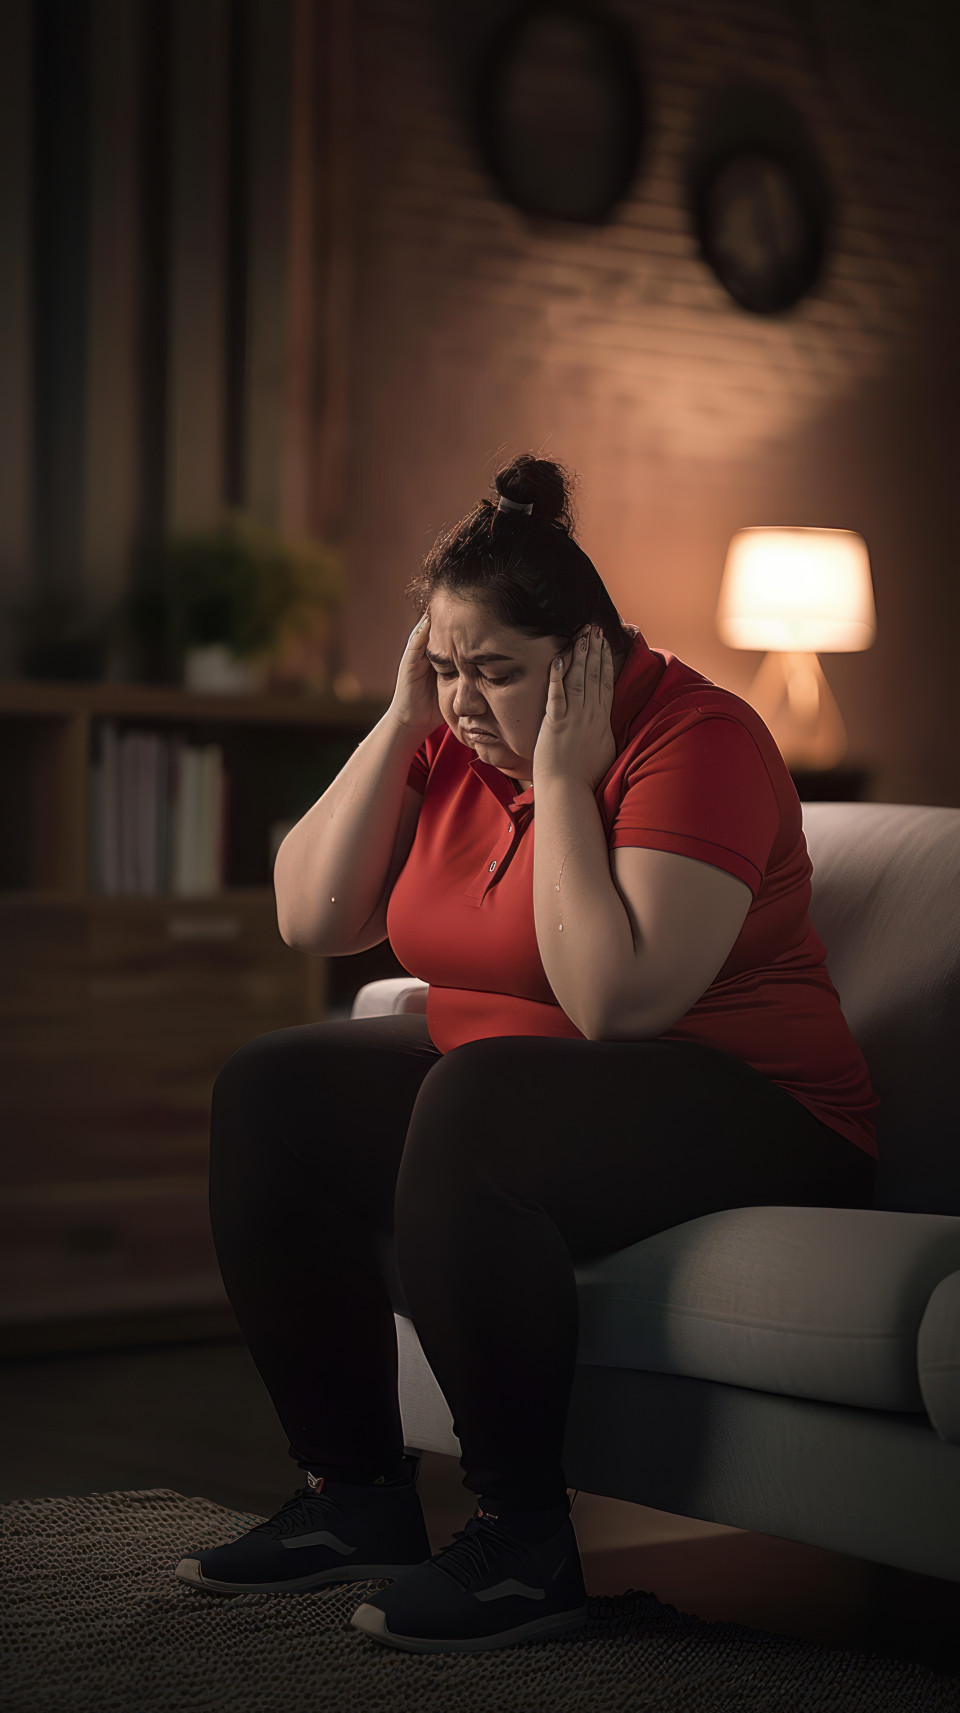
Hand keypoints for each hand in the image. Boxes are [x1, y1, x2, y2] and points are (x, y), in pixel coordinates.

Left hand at [532, 624, 615, 792]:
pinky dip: (558, 677)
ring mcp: (573, 718)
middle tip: (595, 628)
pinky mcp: (556, 724)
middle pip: (594, 676)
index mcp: (601, 721)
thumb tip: (607, 726)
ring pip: (579, 680)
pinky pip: (557, 696)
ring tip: (582, 634)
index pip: (605, 684)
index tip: (605, 643)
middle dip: (595, 650)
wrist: (569, 791)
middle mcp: (590, 715)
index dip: (605, 661)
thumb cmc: (584, 778)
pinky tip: (559, 659)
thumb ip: (604, 734)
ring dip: (581, 655)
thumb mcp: (604, 751)